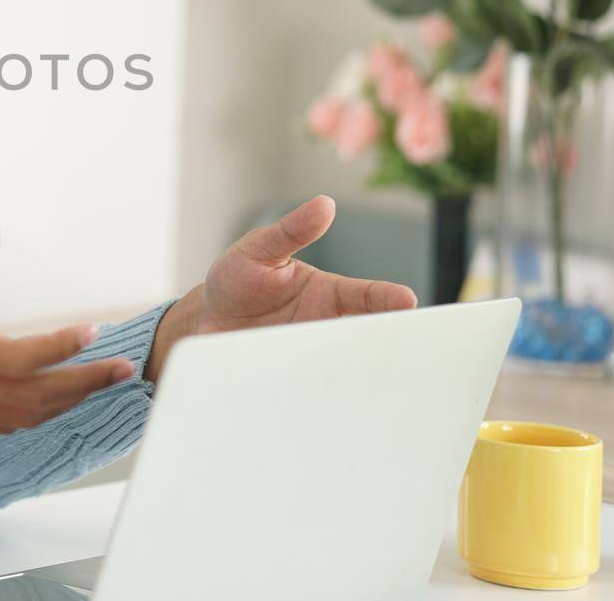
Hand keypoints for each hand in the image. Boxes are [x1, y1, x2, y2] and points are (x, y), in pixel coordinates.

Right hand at [0, 227, 135, 433]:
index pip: (17, 359)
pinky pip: (2, 425)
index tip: (93, 331)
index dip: (59, 349)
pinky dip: (37, 415)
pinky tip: (57, 401)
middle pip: (34, 398)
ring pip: (22, 417)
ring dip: (67, 403)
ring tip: (103, 383)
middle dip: (84, 384)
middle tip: (125, 368)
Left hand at [143, 196, 416, 382]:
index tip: (407, 300)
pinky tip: (329, 409)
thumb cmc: (237, 279)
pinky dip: (324, 399)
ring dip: (358, 376)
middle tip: (409, 349)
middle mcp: (327, 327)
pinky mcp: (294, 382)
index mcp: (328, 294)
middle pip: (368, 337)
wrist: (205, 321)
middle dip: (389, 342)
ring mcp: (312, 357)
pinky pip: (314, 391)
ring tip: (374, 384)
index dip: (386, 298)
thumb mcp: (259, 248)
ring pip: (346, 369)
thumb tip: (324, 204)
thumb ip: (290, 230)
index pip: (366, 295)